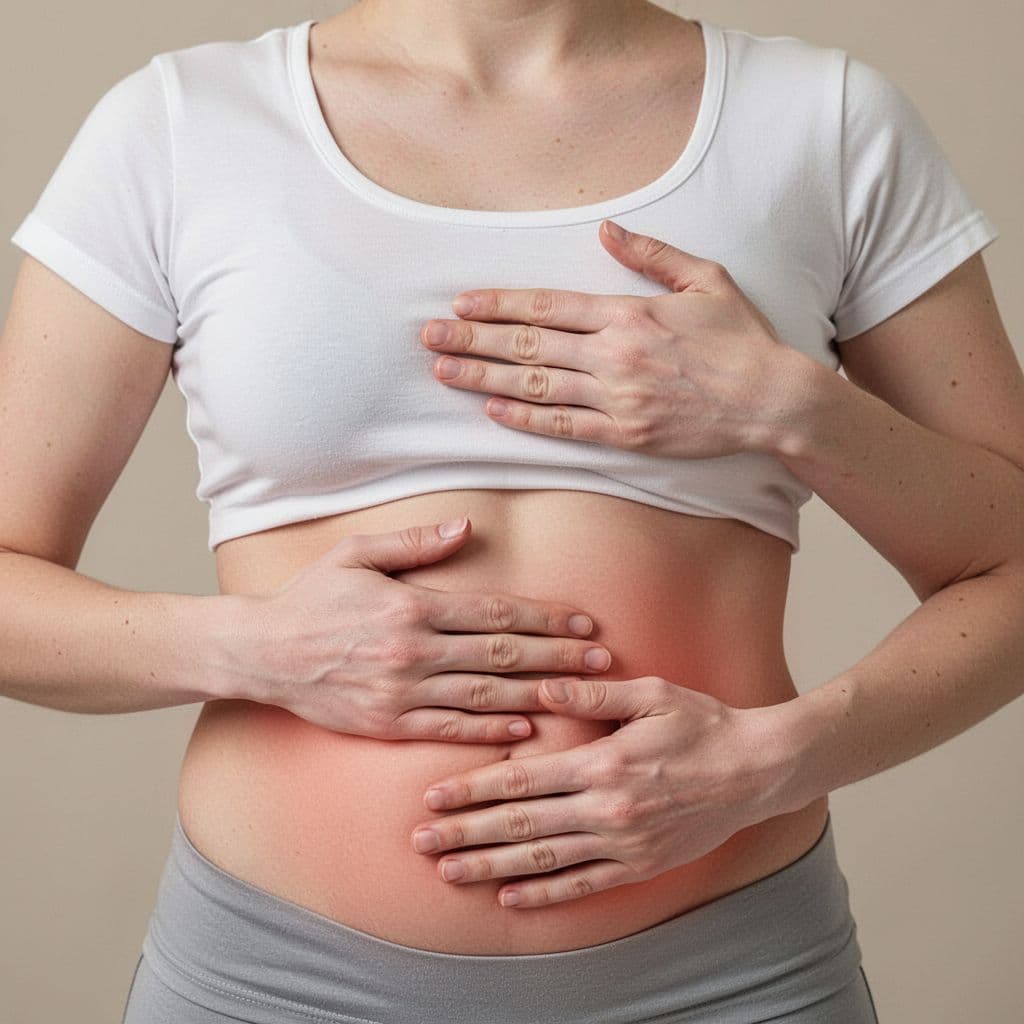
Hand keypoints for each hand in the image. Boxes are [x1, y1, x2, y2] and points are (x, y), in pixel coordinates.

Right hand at [218, 516, 611, 740]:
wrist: (261, 653)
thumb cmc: (311, 597)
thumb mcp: (355, 554)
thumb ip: (414, 543)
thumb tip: (467, 527)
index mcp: (410, 606)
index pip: (494, 612)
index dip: (544, 617)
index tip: (583, 621)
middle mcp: (412, 651)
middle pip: (501, 653)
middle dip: (558, 655)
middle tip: (602, 659)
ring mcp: (402, 692)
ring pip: (484, 694)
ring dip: (537, 693)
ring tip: (580, 693)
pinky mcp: (389, 724)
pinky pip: (450, 728)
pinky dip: (490, 731)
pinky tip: (525, 728)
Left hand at [410, 675, 777, 907]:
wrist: (757, 770)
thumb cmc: (702, 724)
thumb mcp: (650, 694)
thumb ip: (592, 691)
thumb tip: (541, 683)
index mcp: (603, 762)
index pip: (522, 780)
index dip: (472, 790)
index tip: (433, 798)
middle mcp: (607, 809)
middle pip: (521, 824)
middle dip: (466, 834)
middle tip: (422, 842)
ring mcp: (623, 843)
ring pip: (544, 860)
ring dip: (491, 868)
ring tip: (450, 873)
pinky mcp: (640, 865)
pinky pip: (584, 885)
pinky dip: (544, 894)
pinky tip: (509, 898)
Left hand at [420, 219, 804, 458]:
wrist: (770, 400)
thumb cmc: (740, 338)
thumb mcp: (705, 279)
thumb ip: (651, 253)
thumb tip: (607, 228)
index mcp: (627, 312)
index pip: (546, 306)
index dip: (497, 305)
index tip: (459, 304)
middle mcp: (614, 354)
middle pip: (527, 346)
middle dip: (472, 341)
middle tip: (428, 339)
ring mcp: (617, 397)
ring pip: (535, 387)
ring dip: (484, 380)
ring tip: (443, 374)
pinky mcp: (625, 435)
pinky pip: (564, 427)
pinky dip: (525, 421)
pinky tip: (491, 414)